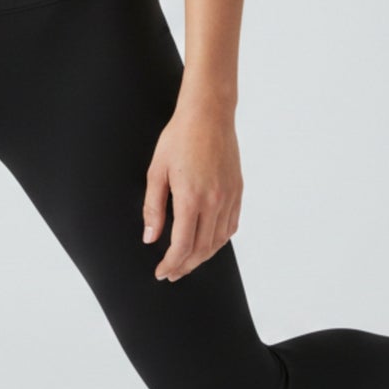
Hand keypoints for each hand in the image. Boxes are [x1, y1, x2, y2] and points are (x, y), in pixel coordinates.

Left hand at [142, 106, 241, 280]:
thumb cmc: (178, 138)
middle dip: (185, 266)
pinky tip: (207, 243)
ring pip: (219, 241)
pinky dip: (219, 241)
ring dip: (202, 257)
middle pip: (202, 249)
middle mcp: (214, 202)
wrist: (209, 115)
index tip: (161, 271)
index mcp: (191, 198)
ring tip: (187, 262)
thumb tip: (150, 238)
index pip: (183, 245)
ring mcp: (229, 197)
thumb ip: (153, 208)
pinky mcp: (237, 191)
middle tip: (171, 273)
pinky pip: (231, 226)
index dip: (171, 263)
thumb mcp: (156, 172)